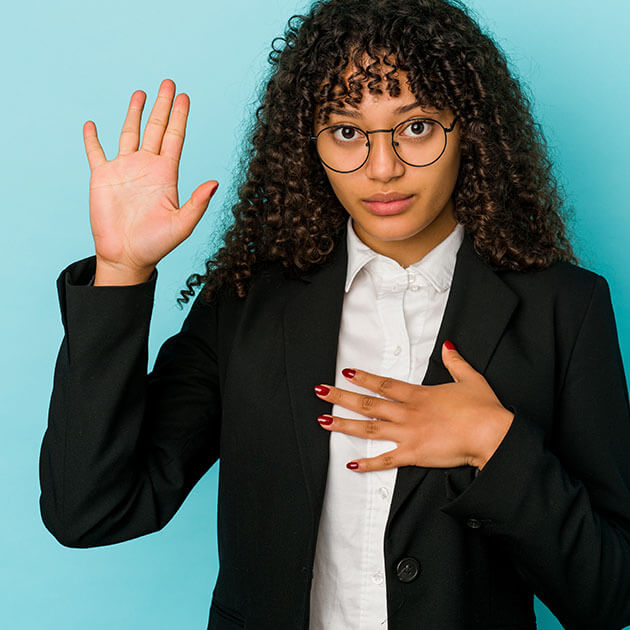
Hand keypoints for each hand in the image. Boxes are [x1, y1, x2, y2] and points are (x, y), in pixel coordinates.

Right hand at [83, 78, 218, 275]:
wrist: (126, 256)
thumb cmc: (156, 244)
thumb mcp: (182, 224)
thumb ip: (197, 203)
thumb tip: (215, 183)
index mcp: (166, 175)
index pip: (175, 138)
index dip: (180, 117)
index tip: (184, 97)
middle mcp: (146, 168)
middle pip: (156, 128)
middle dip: (162, 106)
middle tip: (168, 82)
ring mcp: (124, 170)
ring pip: (129, 133)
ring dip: (134, 113)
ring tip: (140, 93)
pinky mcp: (102, 177)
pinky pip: (96, 153)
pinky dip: (92, 139)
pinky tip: (91, 124)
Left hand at [313, 340, 513, 471]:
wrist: (490, 433)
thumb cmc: (482, 408)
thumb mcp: (469, 378)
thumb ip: (455, 362)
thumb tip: (448, 346)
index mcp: (418, 395)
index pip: (384, 384)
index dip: (363, 378)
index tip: (346, 373)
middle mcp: (407, 412)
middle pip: (367, 403)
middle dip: (341, 397)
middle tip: (320, 392)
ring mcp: (408, 433)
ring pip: (368, 428)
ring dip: (344, 425)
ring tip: (323, 422)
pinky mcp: (413, 455)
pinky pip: (386, 460)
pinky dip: (368, 464)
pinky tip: (352, 465)